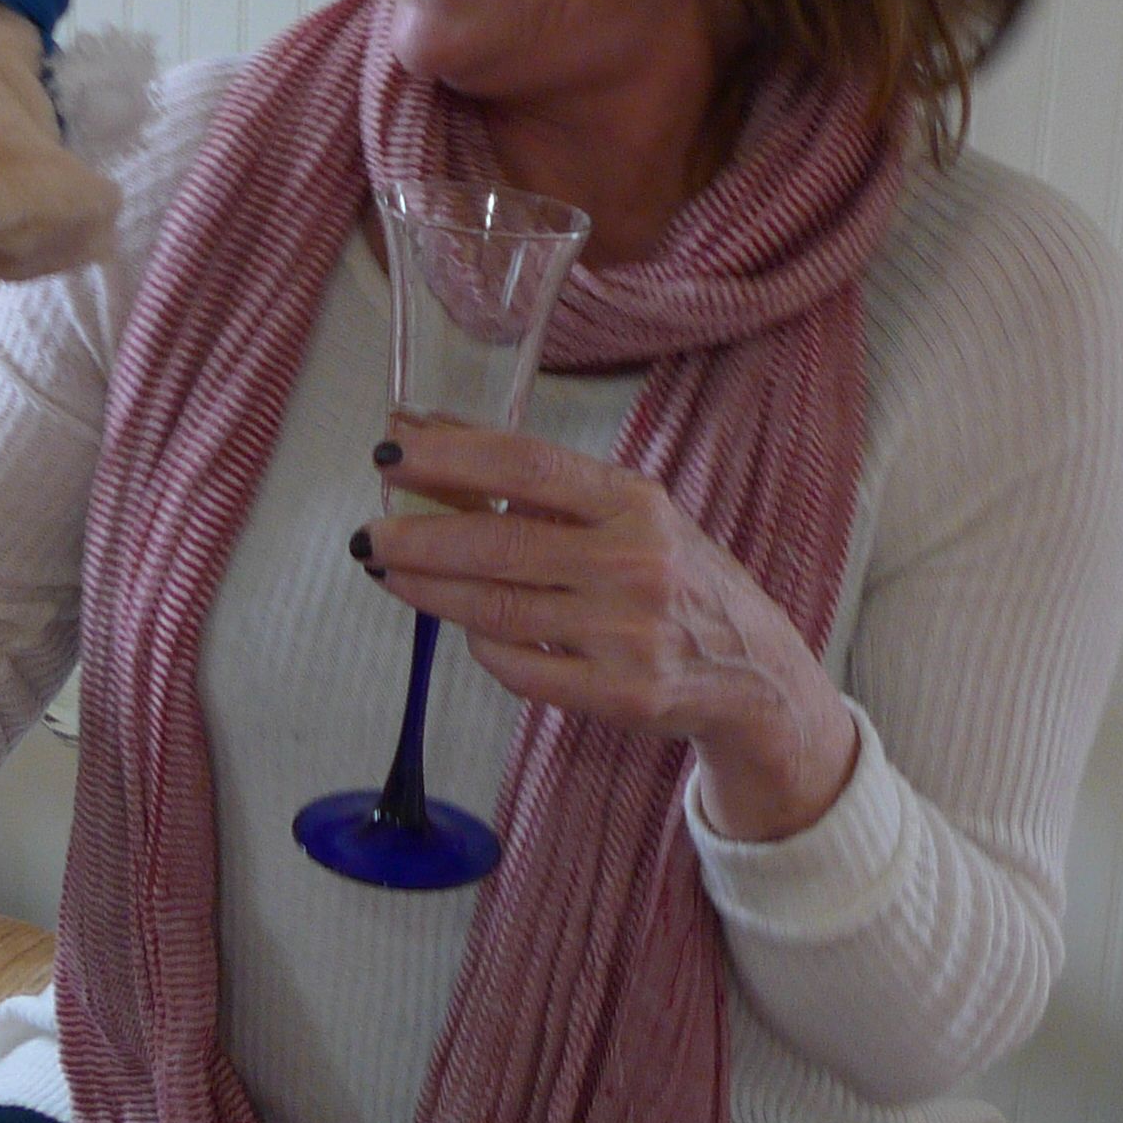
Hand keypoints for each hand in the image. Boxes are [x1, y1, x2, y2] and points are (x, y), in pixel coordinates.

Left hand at [354, 415, 861, 842]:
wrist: (753, 672)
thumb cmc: (672, 576)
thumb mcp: (624, 513)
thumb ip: (532, 481)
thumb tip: (422, 427)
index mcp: (636, 502)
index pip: (530, 467)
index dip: (453, 456)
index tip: (392, 449)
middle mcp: (636, 563)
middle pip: (501, 545)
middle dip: (421, 538)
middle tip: (369, 533)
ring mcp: (628, 634)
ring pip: (498, 610)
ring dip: (430, 591)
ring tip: (390, 573)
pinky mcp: (619, 695)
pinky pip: (519, 668)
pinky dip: (482, 645)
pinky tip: (466, 628)